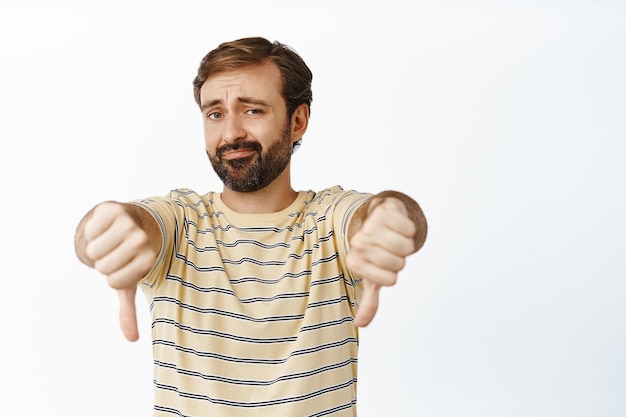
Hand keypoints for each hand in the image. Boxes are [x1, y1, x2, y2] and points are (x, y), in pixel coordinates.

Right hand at [82, 202, 157, 340]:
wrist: (132, 221)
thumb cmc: (128, 257)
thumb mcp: (128, 283)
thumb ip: (129, 310)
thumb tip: (132, 339)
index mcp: (148, 259)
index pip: (114, 281)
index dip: (112, 276)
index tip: (123, 267)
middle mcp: (142, 240)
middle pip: (103, 266)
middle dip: (104, 262)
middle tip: (115, 253)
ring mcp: (129, 223)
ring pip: (94, 250)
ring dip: (96, 248)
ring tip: (110, 241)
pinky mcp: (113, 209)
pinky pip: (90, 231)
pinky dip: (92, 232)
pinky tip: (105, 227)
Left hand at [346, 197, 417, 326]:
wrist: (376, 216)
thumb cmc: (376, 250)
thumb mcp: (372, 275)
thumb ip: (369, 301)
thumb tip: (360, 324)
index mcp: (355, 261)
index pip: (390, 281)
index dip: (394, 274)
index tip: (384, 264)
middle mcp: (359, 244)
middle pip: (398, 264)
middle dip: (401, 259)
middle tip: (391, 250)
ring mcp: (370, 225)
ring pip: (405, 246)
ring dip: (407, 243)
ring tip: (395, 238)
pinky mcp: (383, 210)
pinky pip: (408, 228)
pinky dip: (409, 228)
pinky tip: (398, 225)